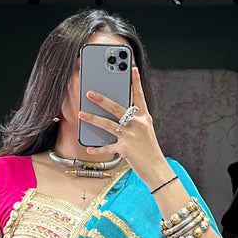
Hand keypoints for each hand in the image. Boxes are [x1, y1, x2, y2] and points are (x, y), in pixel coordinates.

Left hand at [78, 66, 168, 181]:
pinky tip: (89, 148)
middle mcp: (138, 125)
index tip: (131, 68)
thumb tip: (118, 116)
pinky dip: (98, 149)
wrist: (156, 169)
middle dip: (101, 99)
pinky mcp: (125, 149)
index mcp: (144, 118)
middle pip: (117, 108)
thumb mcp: (145, 132)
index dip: (135, 82)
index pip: (139, 97)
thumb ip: (134, 121)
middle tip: (89, 92)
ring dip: (93, 119)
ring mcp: (131, 136)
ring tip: (81, 114)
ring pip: (108, 125)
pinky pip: (108, 147)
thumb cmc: (149, 150)